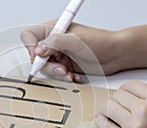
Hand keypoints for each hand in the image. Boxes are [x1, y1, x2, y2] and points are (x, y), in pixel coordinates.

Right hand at [21, 16, 146, 82]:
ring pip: (46, 68)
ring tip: (69, 73)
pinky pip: (57, 76)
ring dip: (56, 74)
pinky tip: (74, 75)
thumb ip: (55, 43)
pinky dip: (64, 78)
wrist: (116, 55)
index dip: (30, 46)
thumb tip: (38, 50)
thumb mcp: (76, 40)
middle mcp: (55, 43)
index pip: (30, 35)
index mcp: (55, 29)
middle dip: (47, 65)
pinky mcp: (66, 66)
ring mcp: (60, 55)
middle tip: (60, 69)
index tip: (37, 56)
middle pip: (36, 56)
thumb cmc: (101, 41)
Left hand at [95, 80, 146, 127]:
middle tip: (114, 107)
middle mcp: (145, 111)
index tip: (120, 95)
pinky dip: (100, 122)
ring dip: (104, 110)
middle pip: (117, 96)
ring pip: (107, 107)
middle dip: (114, 101)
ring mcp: (133, 127)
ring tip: (105, 114)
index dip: (123, 91)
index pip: (131, 85)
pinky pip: (103, 126)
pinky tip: (102, 122)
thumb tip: (130, 98)